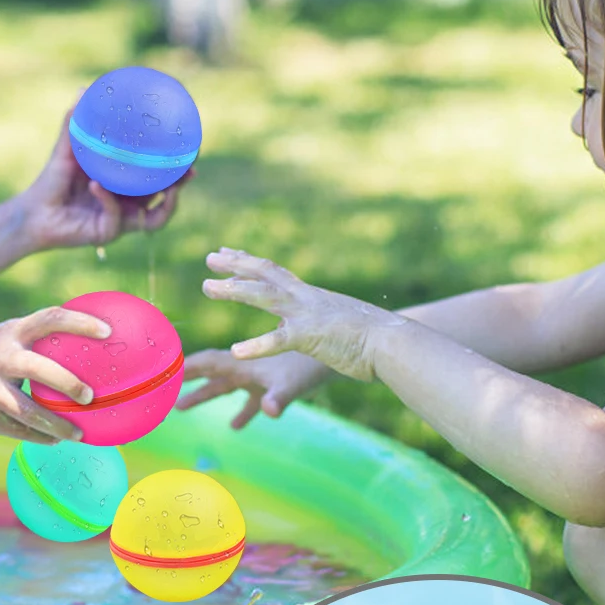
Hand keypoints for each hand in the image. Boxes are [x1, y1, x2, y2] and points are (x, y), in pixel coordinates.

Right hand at [0, 304, 112, 443]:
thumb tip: (84, 348)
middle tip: (90, 396)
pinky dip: (38, 436)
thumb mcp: (2, 336)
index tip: (107, 330)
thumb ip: (34, 341)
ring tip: (79, 434)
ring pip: (28, 411)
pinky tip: (54, 440)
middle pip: (39, 370)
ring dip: (56, 425)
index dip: (80, 322)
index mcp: (9, 332)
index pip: (49, 319)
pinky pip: (16, 430)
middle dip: (68, 383)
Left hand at [16, 105, 192, 251]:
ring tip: (170, 188)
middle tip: (191, 168)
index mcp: (128, 184)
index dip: (179, 164)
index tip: (191, 145)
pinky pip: (115, 217)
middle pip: (169, 198)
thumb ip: (75, 123)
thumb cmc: (52, 180)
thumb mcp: (67, 149)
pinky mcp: (106, 234)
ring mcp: (121, 221)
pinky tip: (97, 185)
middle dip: (184, 185)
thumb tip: (84, 90)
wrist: (33, 212)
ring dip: (167, 204)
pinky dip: (108, 200)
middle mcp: (130, 204)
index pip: (161, 175)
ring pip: (156, 219)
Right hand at [174, 348, 330, 428]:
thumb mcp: (292, 385)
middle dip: (185, 381)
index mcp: (244, 364)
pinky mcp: (274, 388)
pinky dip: (241, 412)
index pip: (206, 363)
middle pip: (208, 374)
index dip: (183, 367)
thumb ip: (277, 399)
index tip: (160, 372)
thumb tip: (267, 412)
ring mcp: (259, 378)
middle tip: (160, 390)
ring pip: (224, 387)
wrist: (342, 354)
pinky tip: (235, 425)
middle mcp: (247, 368)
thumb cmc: (314, 366)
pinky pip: (250, 401)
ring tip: (181, 407)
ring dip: (204, 396)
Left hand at [200, 248, 404, 381]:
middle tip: (209, 258)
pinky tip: (236, 352)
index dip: (248, 262)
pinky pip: (279, 340)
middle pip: (264, 274)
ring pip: (263, 296)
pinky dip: (257, 345)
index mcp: (311, 296)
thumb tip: (296, 328)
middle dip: (235, 265)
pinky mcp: (312, 337)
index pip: (274, 272)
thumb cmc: (373, 339)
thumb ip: (314, 324)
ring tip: (207, 287)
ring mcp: (308, 315)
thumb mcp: (337, 324)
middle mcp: (306, 299)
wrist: (396, 344)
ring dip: (233, 290)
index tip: (227, 252)